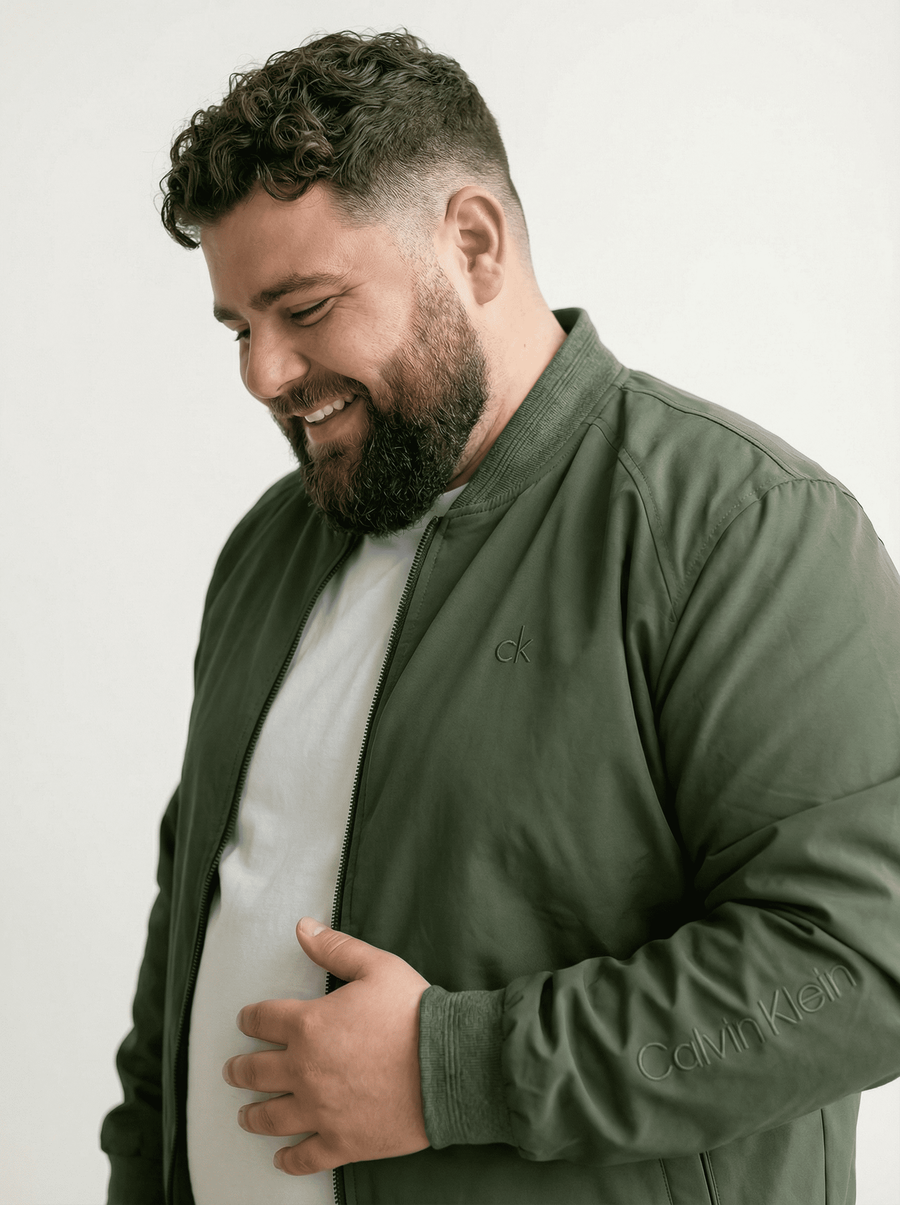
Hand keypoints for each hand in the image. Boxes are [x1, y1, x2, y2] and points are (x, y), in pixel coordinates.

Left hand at [223, 918, 430, 1174]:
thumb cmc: (413, 1012)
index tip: (246, 1022)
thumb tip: (303, 928)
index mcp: (309, 1025)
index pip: (263, 1020)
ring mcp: (320, 1111)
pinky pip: (304, 1157)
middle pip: (256, 1072)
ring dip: (253, 1115)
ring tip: (245, 1115)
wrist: (447, 1064)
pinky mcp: (341, 1142)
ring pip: (271, 1118)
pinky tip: (281, 1158)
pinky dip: (289, 1159)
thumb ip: (335, 949)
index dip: (250, 1019)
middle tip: (233, 1071)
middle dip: (240, 1070)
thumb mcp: (376, 966)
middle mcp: (304, 1070)